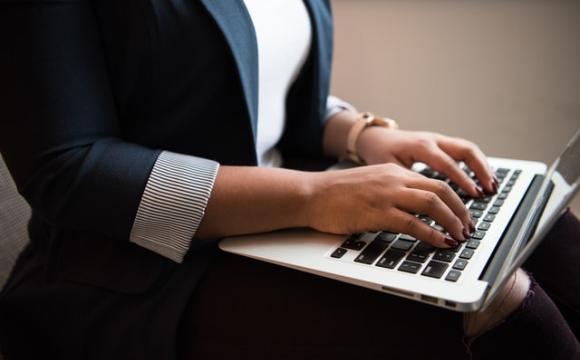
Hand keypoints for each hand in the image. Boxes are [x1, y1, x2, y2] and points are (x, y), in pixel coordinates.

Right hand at [306, 163, 473, 246]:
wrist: (311, 194)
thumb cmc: (336, 193)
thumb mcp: (370, 183)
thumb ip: (392, 190)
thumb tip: (414, 209)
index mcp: (394, 171)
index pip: (435, 181)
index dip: (455, 199)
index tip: (462, 214)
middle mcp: (394, 179)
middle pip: (441, 190)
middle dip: (461, 211)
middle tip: (468, 227)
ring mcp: (387, 195)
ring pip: (432, 204)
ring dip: (452, 221)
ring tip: (460, 236)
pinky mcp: (377, 213)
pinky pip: (413, 223)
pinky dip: (432, 234)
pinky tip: (441, 243)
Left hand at [357, 127, 497, 197]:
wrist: (374, 138)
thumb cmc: (379, 154)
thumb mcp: (389, 170)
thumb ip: (407, 184)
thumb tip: (422, 206)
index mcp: (420, 146)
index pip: (447, 163)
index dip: (462, 180)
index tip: (474, 194)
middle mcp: (432, 140)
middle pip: (465, 150)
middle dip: (481, 170)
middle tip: (490, 189)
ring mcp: (438, 140)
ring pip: (468, 149)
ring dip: (482, 166)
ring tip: (492, 186)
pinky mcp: (440, 143)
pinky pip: (463, 151)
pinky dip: (475, 164)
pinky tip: (482, 179)